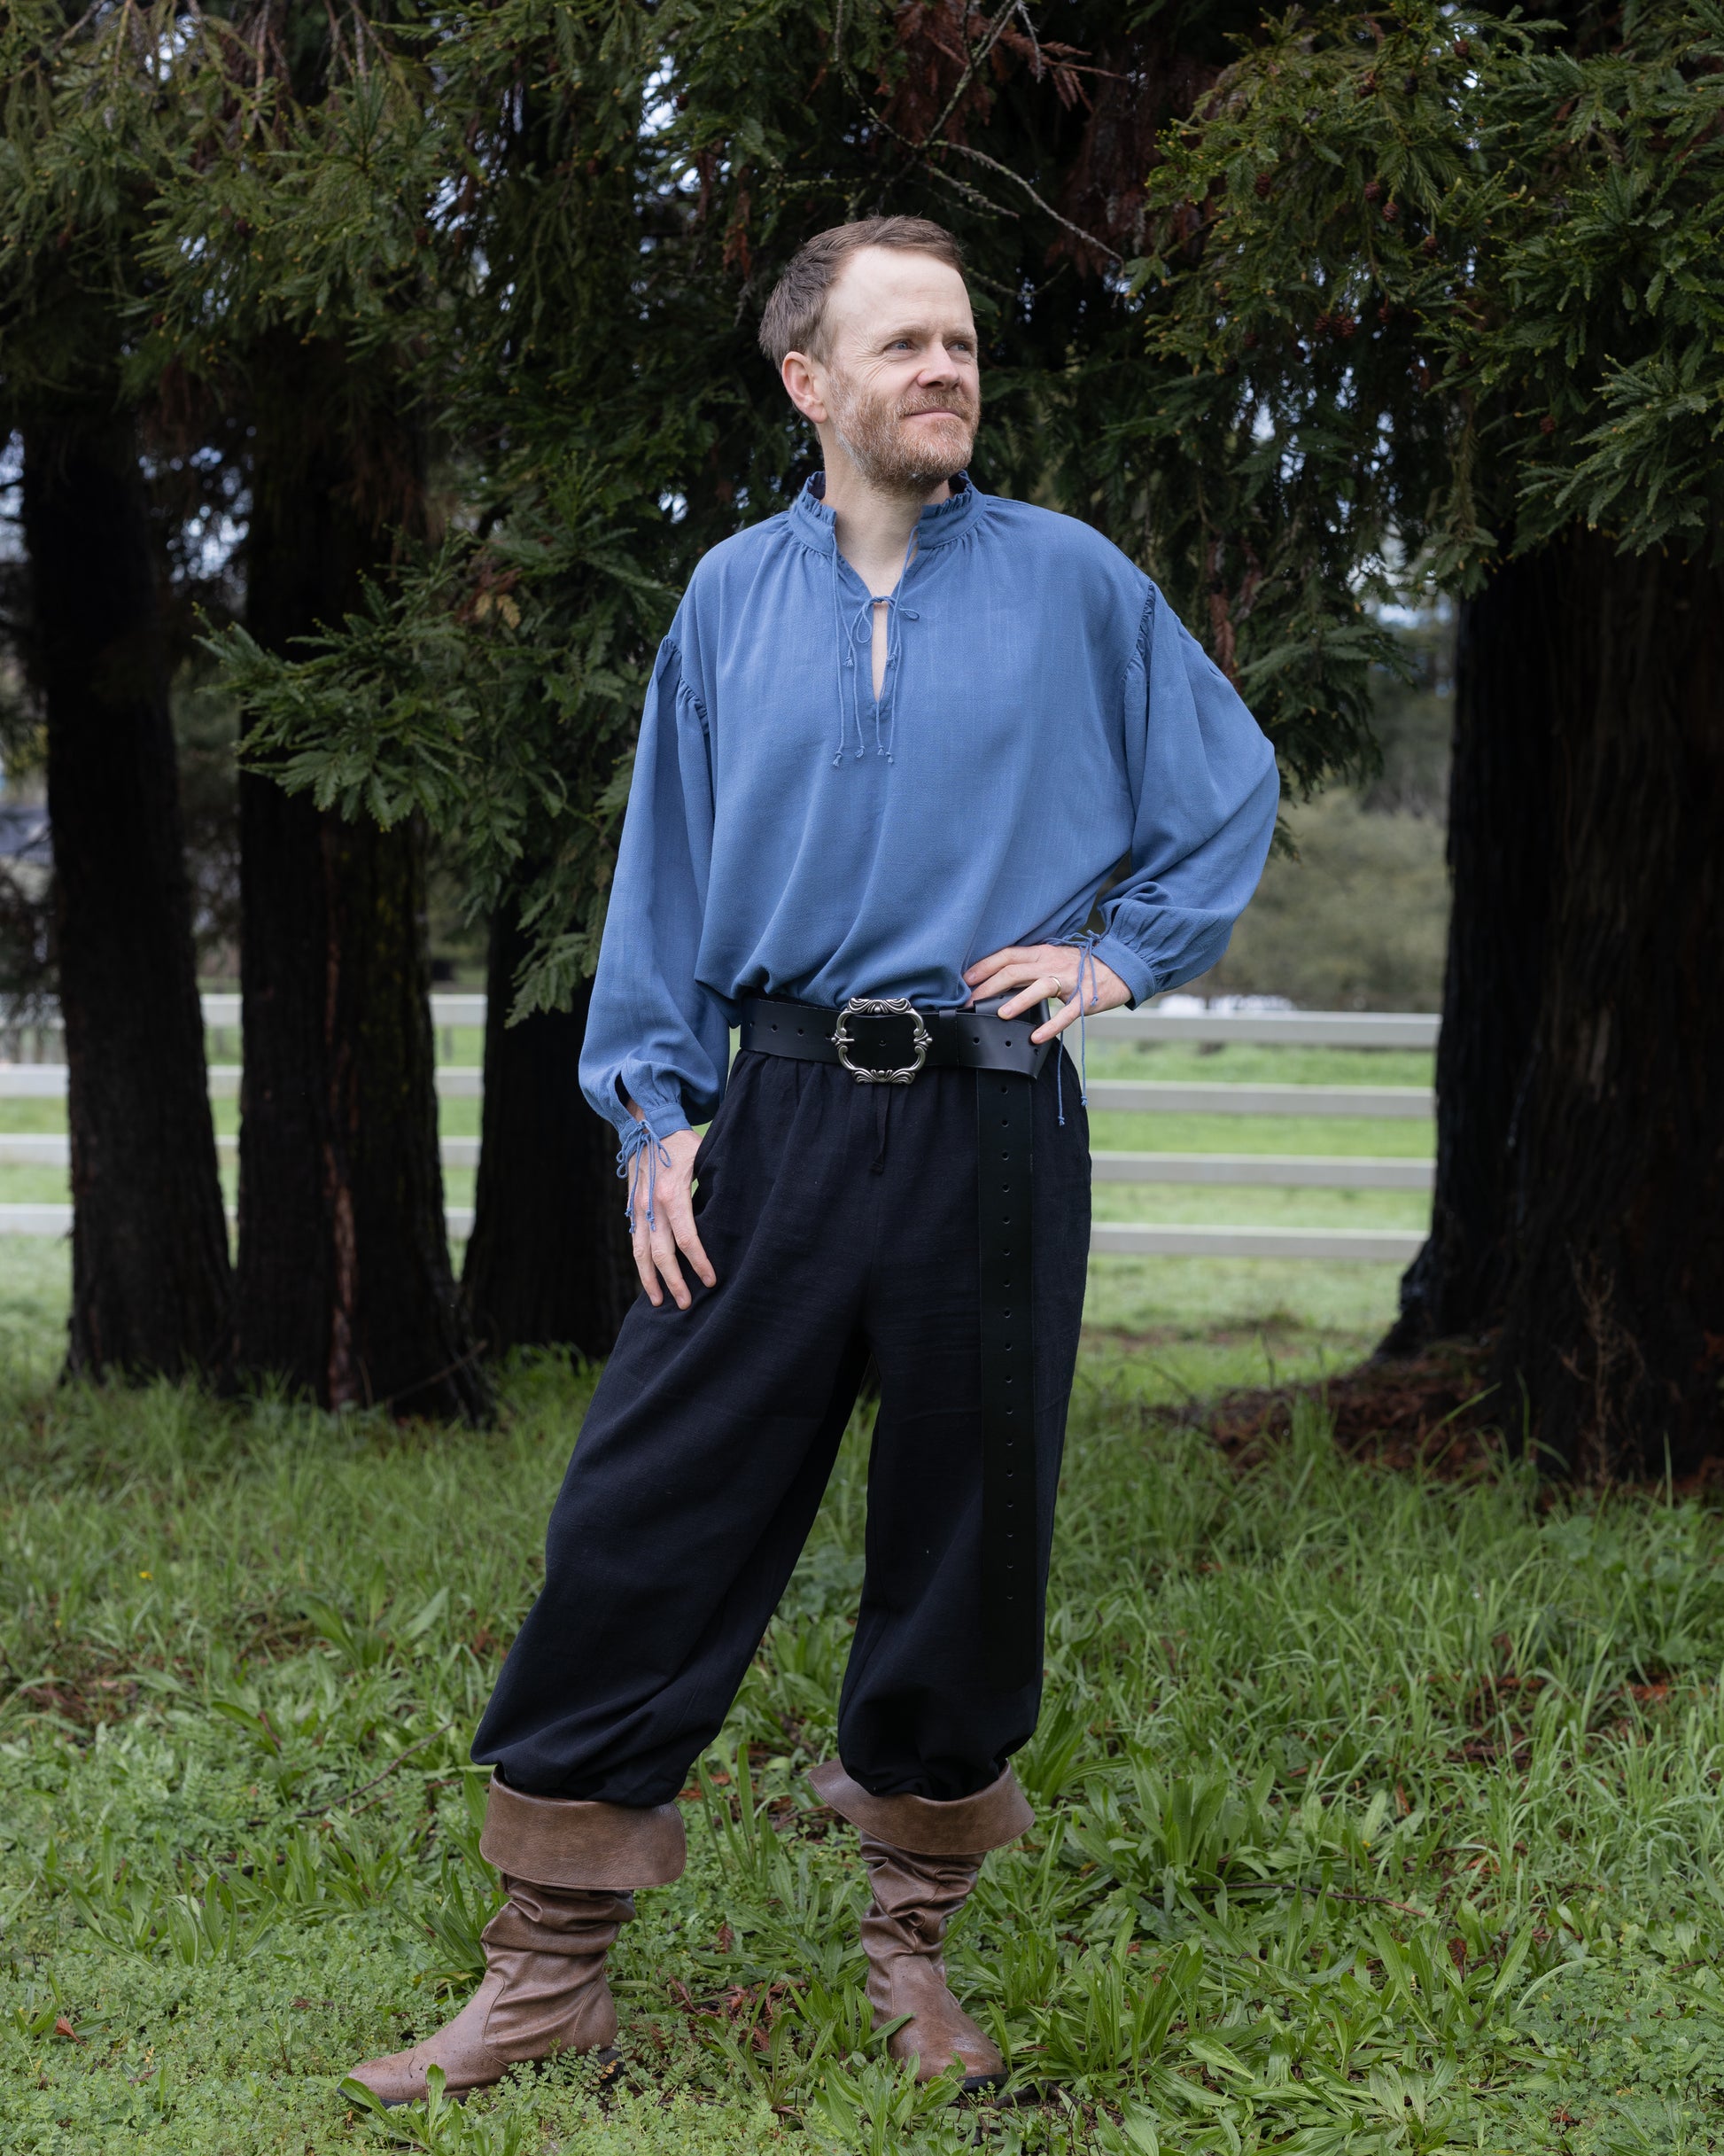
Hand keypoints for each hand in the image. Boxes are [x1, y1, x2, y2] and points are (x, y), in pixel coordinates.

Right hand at [624, 1120, 715, 1309]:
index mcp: (671, 1194)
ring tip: (660, 1301)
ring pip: (641, 1252)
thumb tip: (739, 1210)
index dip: (699, 1262)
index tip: (711, 1280)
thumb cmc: (682, 1141)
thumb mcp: (705, 1157)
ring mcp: (637, 1208)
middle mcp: (650, 1204)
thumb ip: (717, 1184)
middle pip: (660, 1253)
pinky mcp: (632, 1208)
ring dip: (649, 1280)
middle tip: (685, 1304)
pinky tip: (649, 1279)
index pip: (686, 1238)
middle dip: (674, 1282)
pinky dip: (641, 1263)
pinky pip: (636, 1241)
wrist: (646, 1124)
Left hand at [963, 942, 1131, 1045]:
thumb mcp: (1052, 959)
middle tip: (971, 1002)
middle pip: (1015, 971)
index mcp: (1041, 953)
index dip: (984, 966)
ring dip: (1018, 1001)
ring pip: (1039, 987)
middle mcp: (1051, 963)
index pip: (1007, 955)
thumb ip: (1029, 967)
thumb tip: (999, 981)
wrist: (1120, 967)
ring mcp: (1068, 981)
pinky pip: (1066, 1014)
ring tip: (1001, 1014)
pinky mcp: (1084, 999)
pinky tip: (1036, 1037)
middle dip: (989, 986)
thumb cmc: (1081, 966)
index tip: (965, 980)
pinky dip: (1051, 1026)